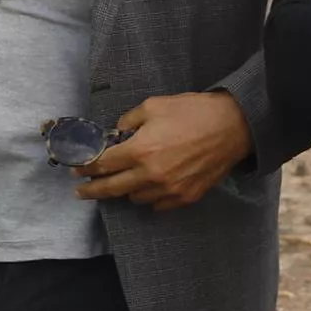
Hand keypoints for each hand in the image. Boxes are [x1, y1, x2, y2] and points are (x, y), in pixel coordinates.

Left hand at [76, 92, 251, 208]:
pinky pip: (158, 205)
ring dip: (125, 190)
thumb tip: (117, 134)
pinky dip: (149, 197)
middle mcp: (151, 175)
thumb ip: (129, 121)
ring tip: (122, 182)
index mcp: (140, 150)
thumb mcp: (154, 105)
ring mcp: (169, 190)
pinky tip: (147, 188)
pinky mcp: (185, 197)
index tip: (76, 170)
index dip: (86, 167)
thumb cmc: (193, 112)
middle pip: (112, 189)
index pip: (103, 164)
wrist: (234, 127)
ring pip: (135, 198)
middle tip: (81, 191)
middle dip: (93, 190)